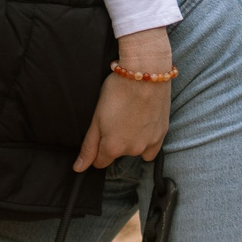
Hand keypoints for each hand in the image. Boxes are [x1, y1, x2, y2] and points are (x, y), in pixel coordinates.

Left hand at [73, 28, 172, 170]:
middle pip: (117, 154)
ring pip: (135, 150)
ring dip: (131, 140)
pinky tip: (143, 123)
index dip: (96, 150)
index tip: (100, 133)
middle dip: (114, 141)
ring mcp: (149, 143)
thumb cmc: (117, 92)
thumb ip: (88, 147)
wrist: (145, 73)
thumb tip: (79, 168)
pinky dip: (146, 140)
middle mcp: (132, 150)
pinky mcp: (162, 134)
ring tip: (130, 117)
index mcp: (113, 148)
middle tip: (115, 117)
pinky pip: (151, 148)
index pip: (100, 162)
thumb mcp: (96, 119)